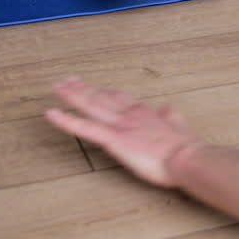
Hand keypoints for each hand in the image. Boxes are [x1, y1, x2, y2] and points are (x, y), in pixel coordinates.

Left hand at [45, 78, 198, 187]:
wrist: (187, 158)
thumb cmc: (185, 149)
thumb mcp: (179, 126)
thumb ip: (170, 116)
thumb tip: (167, 107)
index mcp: (144, 112)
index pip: (119, 97)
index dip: (104, 91)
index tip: (95, 86)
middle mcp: (129, 114)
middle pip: (101, 97)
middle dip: (83, 88)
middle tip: (67, 80)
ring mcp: (119, 125)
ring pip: (90, 106)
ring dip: (72, 95)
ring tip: (57, 87)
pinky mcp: (113, 139)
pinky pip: (84, 127)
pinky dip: (66, 120)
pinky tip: (51, 113)